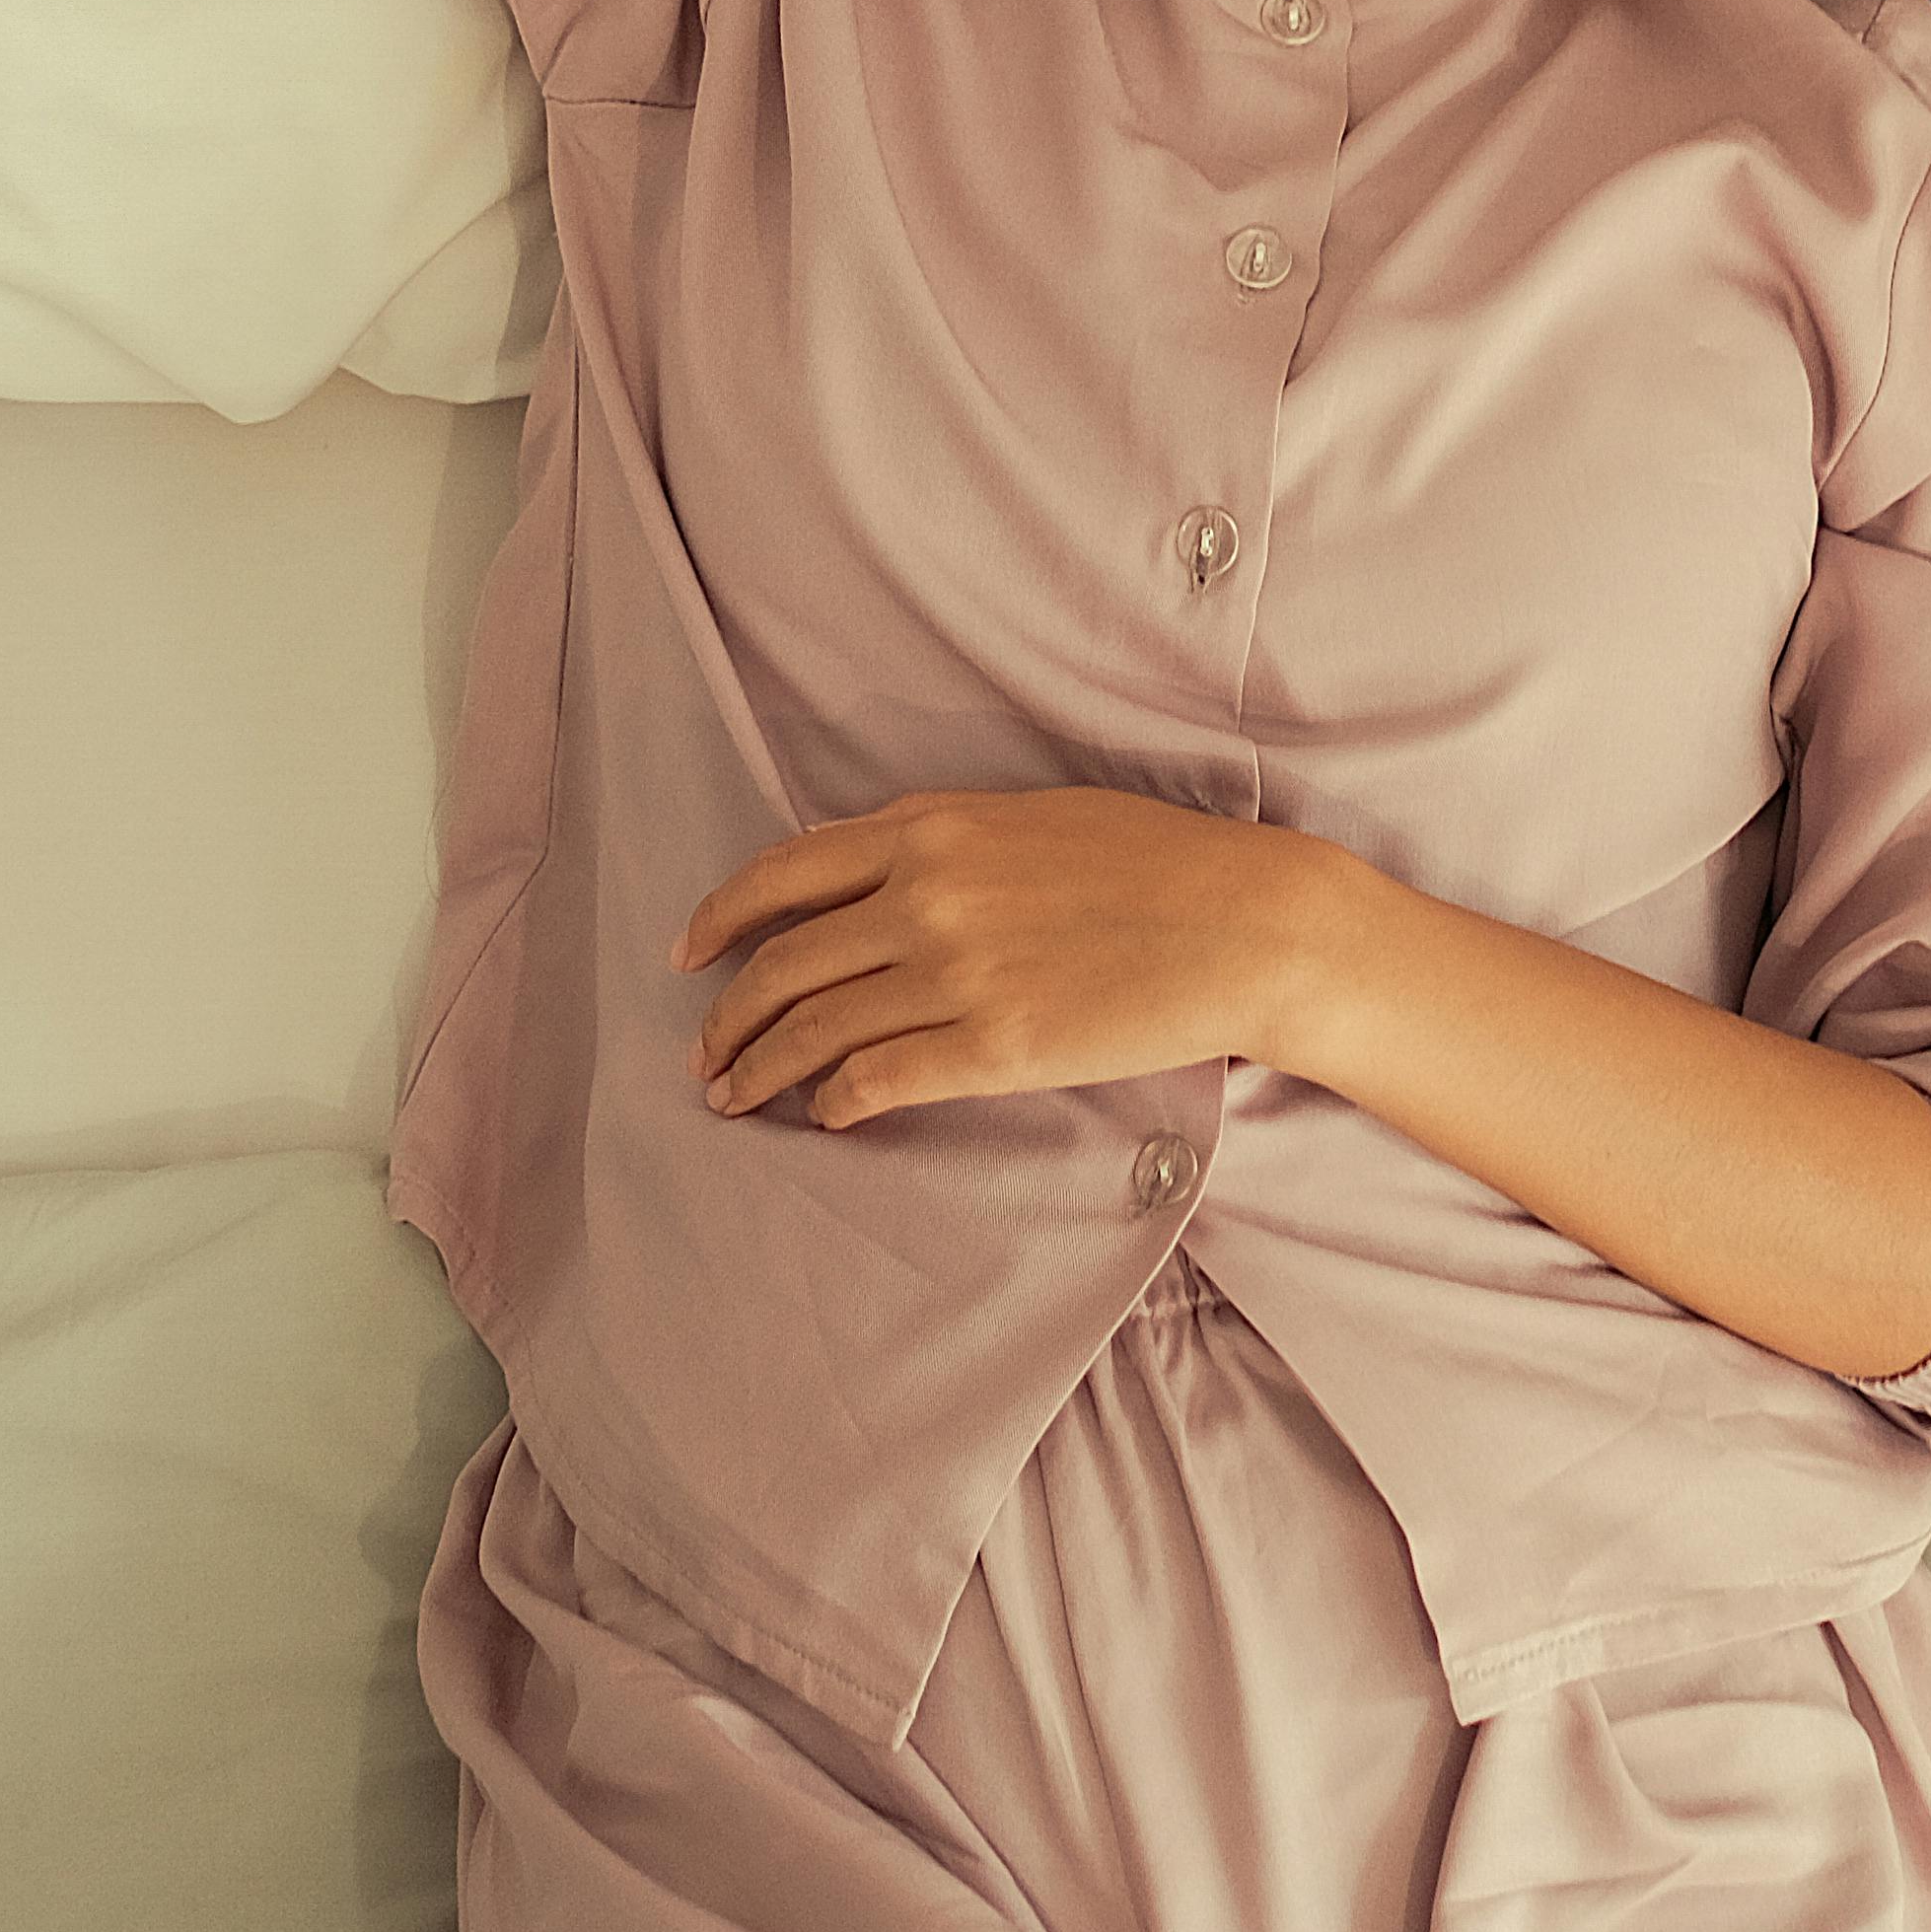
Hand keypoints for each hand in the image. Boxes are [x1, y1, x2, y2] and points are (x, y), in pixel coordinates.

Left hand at [671, 784, 1341, 1130]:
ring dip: (759, 1071)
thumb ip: (944, 841)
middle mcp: (926, 896)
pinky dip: (833, 1101)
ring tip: (734, 1098)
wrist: (1243, 922)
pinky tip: (823, 1114)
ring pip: (815, 1029)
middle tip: (704, 1055)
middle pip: (783, 964)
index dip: (719, 917)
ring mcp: (956, 974)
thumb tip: (877, 876)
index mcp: (931, 829)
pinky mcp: (995, 1048)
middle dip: (728, 1017)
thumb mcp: (1031, 817)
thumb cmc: (1154, 863)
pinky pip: (877, 1079)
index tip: (687, 954)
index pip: (783, 874)